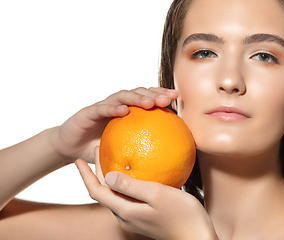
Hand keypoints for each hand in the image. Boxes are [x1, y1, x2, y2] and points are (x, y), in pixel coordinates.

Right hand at [50, 87, 177, 162]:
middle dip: (154, 93)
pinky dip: (114, 108)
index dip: (161, 95)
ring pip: (122, 96)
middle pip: (138, 93)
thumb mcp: (122, 151)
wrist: (70, 149)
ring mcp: (102, 106)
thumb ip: (140, 152)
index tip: (177, 98)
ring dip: (137, 98)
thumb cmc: (99, 150)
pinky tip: (124, 111)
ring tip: (150, 102)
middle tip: (168, 98)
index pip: (146, 99)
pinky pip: (102, 108)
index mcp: (127, 111)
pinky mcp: (88, 112)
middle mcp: (116, 105)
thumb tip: (166, 161)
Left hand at [75, 150, 217, 239]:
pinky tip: (134, 174)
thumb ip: (132, 186)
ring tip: (111, 158)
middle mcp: (126, 216)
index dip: (86, 175)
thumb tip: (108, 176)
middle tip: (99, 150)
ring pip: (115, 195)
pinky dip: (124, 184)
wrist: (196, 237)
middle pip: (104, 193)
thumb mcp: (157, 195)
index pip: (97, 192)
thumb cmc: (182, 216)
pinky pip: (128, 198)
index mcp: (126, 210)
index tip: (78, 160)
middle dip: (97, 172)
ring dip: (110, 177)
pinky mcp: (144, 217)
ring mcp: (135, 218)